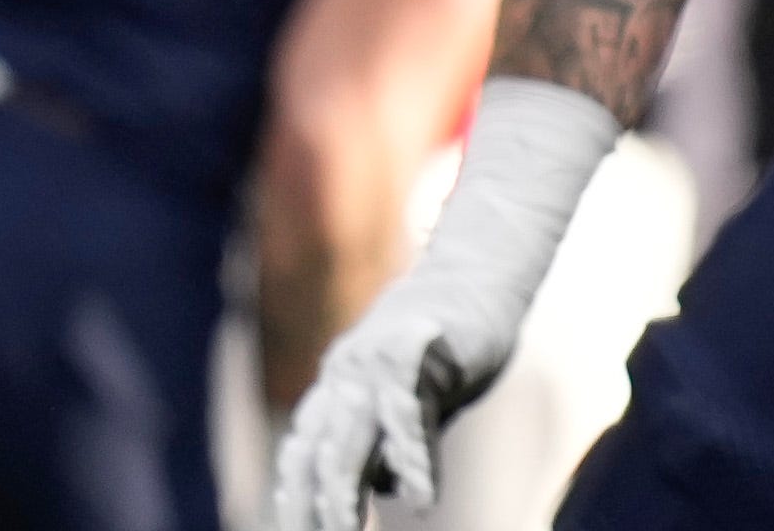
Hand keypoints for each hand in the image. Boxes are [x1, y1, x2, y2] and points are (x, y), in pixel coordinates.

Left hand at [271, 273, 509, 530]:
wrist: (480, 267)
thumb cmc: (450, 338)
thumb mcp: (408, 394)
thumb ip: (387, 434)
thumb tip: (380, 487)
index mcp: (338, 386)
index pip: (301, 451)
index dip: (293, 496)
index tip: (295, 530)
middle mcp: (347, 376)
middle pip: (316, 456)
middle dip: (311, 507)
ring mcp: (378, 363)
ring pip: (348, 440)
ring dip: (345, 493)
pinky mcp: (420, 353)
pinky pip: (407, 416)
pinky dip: (414, 461)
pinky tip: (424, 499)